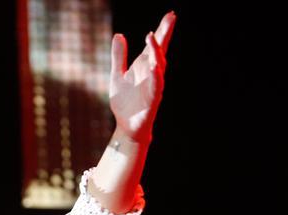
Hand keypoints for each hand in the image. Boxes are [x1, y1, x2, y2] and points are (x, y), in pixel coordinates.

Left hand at [110, 11, 175, 142]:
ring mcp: (154, 86)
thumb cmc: (125, 102)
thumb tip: (119, 35)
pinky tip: (154, 66)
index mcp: (144, 66)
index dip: (162, 30)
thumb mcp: (117, 75)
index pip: (154, 45)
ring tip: (153, 37)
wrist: (126, 126)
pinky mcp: (152, 100)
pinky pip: (156, 86)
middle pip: (160, 51)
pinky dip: (156, 76)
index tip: (170, 15)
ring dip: (156, 52)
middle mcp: (152, 73)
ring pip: (159, 66)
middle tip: (170, 18)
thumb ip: (118, 56)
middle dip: (164, 35)